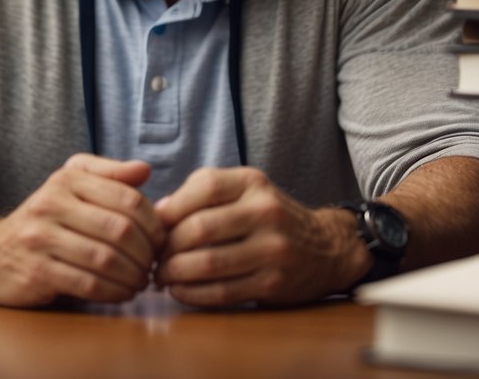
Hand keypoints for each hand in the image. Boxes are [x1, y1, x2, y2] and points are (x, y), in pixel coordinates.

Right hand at [0, 154, 164, 306]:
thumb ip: (108, 176)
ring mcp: (40, 238)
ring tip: (140, 282)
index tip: (160, 241)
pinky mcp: (36, 272)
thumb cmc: (42, 222)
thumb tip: (144, 171)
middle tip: (153, 266)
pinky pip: (88, 284)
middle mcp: (51, 204)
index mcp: (66, 179)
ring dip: (133, 276)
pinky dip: (113, 292)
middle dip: (146, 254)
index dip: (153, 224)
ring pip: (106, 259)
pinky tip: (121, 294)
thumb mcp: (69, 186)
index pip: (128, 198)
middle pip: (120, 230)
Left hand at [153, 167, 366, 307]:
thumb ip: (201, 193)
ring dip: (174, 274)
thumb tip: (156, 212)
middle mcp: (266, 212)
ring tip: (161, 276)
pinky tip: (180, 291)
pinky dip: (192, 294)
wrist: (326, 249)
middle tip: (152, 258)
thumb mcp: (244, 191)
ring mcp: (272, 249)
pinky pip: (221, 292)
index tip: (153, 227)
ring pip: (207, 263)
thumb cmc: (269, 218)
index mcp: (253, 183)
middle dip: (167, 248)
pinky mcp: (273, 283)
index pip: (204, 186)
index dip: (170, 209)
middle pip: (199, 229)